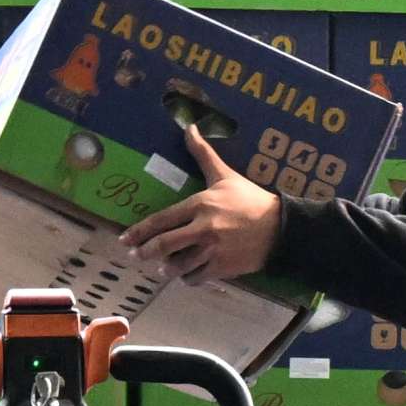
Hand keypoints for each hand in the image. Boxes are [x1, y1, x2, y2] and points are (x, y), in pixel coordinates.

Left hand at [118, 126, 283, 284]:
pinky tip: (186, 275)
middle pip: (164, 245)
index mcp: (200, 205)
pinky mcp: (223, 268)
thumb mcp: (225, 175)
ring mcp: (213, 250)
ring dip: (167, 268)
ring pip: (179, 265)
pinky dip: (188, 278)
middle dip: (145, 252)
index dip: (139, 231)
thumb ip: (203, 154)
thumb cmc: (250, 199)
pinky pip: (196, 277)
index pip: (162, 220)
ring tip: (162, 268)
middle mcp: (203, 229)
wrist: (281, 227)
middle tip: (135, 256)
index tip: (125, 239)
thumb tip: (189, 127)